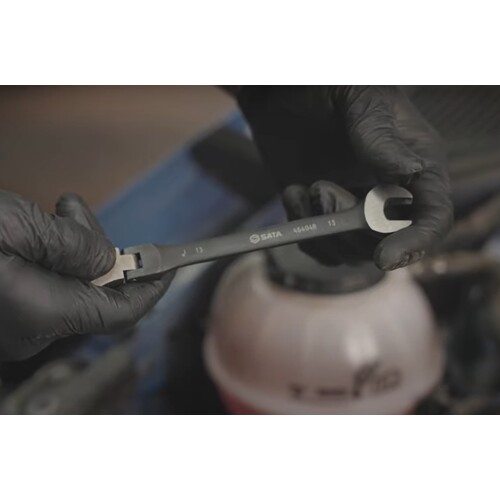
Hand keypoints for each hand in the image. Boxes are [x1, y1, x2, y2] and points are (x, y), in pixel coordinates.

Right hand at [0, 191, 173, 360]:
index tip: (167, 265)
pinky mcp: (9, 311)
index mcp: (44, 312)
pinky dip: (54, 258)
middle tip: (75, 216)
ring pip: (73, 286)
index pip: (122, 312)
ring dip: (74, 247)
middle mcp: (34, 329)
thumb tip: (109, 259)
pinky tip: (40, 229)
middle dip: (100, 251)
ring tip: (54, 213)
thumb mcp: (20, 228)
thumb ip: (76, 246)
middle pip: (98, 292)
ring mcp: (19, 323)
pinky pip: (49, 287)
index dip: (151, 288)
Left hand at [237, 86, 453, 269]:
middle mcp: (388, 192)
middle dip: (351, 228)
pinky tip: (292, 194)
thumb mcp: (358, 98)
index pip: (432, 216)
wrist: (278, 94)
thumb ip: (380, 135)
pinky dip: (304, 232)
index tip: (385, 257)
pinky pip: (321, 248)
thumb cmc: (324, 85)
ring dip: (324, 232)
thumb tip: (409, 171)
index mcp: (414, 164)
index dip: (416, 242)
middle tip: (321, 188)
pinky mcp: (323, 215)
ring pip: (351, 252)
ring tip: (303, 188)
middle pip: (386, 242)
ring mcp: (354, 207)